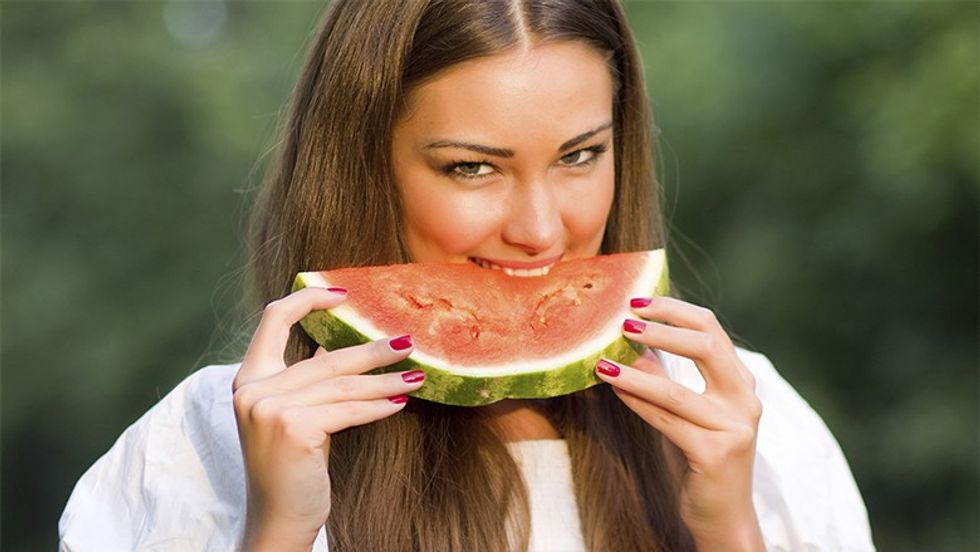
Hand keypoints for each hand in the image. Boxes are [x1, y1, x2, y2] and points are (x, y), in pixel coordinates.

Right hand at [231, 286, 424, 550]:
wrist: (278, 520)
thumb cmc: (292, 467)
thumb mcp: (296, 416)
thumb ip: (309, 382)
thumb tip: (336, 347)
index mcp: (248, 379)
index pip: (272, 320)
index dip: (308, 300)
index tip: (344, 294)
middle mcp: (253, 390)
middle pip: (325, 358)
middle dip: (372, 351)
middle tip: (407, 341)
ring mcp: (269, 408)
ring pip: (342, 385)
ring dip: (384, 380)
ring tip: (416, 374)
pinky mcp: (292, 428)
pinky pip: (347, 411)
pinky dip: (377, 407)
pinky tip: (400, 402)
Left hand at [594, 296, 764, 550]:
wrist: (722, 516)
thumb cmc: (699, 458)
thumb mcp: (683, 411)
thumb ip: (664, 377)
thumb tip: (629, 342)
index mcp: (739, 381)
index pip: (711, 328)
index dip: (673, 309)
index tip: (635, 301)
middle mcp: (744, 399)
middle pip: (707, 345)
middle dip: (662, 329)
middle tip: (623, 322)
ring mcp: (733, 427)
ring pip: (676, 390)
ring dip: (635, 372)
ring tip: (602, 361)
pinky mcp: (715, 454)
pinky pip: (666, 421)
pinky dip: (637, 402)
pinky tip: (614, 389)